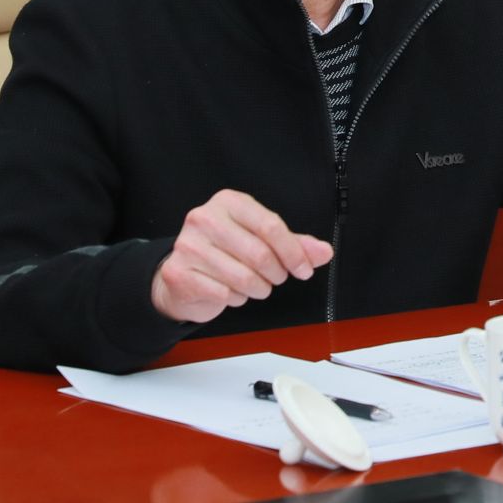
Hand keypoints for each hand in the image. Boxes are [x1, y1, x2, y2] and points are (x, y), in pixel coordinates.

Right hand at [150, 190, 332, 323]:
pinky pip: (224, 294)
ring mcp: (188, 245)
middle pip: (260, 254)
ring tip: (254, 285)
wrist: (180, 276)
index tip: (304, 269)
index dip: (294, 252)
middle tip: (275, 277)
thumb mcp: (260, 240)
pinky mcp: (179, 273)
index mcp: (229, 202)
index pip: (271, 226)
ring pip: (244, 278)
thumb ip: (294, 244)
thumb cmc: (224, 253)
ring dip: (258, 289)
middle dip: (276, 274)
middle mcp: (205, 218)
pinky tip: (230, 291)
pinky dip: (235, 299)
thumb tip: (324, 252)